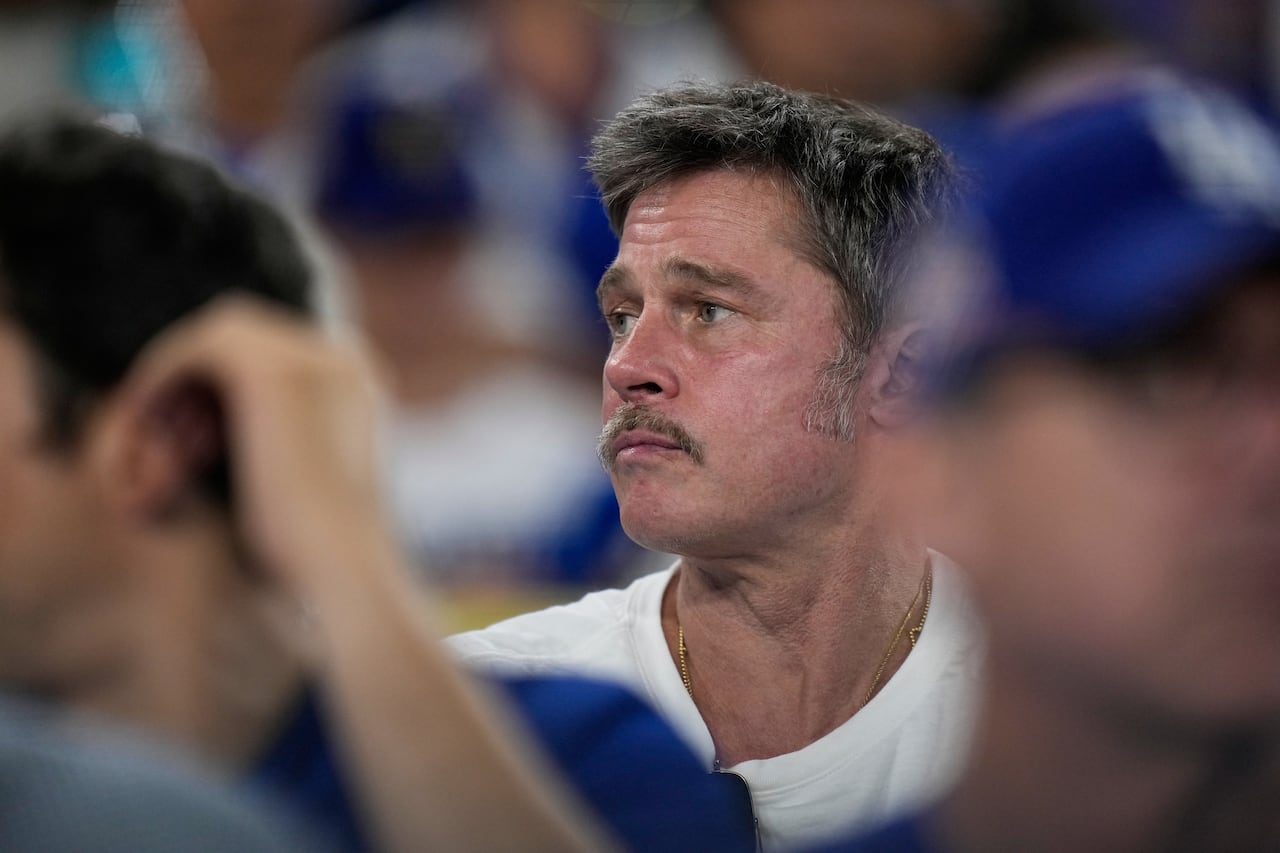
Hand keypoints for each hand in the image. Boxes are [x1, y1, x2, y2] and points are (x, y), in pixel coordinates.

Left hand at [121, 295, 390, 592]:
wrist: (345, 571)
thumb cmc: (323, 549)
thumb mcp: (312, 481)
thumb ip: (287, 442)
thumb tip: (232, 432)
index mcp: (364, 384)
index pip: (282, 349)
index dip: (228, 383)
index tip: (193, 430)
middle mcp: (345, 359)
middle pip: (251, 333)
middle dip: (202, 375)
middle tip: (168, 429)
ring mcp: (313, 358)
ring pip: (222, 332)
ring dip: (181, 373)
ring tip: (152, 425)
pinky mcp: (271, 370)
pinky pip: (197, 347)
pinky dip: (164, 375)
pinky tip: (142, 416)